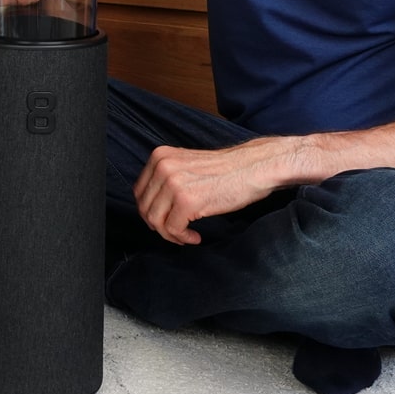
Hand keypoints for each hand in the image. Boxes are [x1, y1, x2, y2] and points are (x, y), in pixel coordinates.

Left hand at [134, 139, 296, 244]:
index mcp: (159, 156)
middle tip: (177, 232)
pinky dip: (182, 237)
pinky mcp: (187, 200)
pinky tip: (195, 236)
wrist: (255, 168)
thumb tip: (150, 206)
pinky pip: (172, 228)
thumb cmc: (225, 171)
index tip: (165, 220)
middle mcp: (162, 166)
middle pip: (145, 208)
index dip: (150, 211)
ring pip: (155, 221)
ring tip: (187, 235)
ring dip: (170, 234)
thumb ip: (166, 179)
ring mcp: (173, 183)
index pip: (139, 192)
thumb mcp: (186, 166)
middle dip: (159, 226)